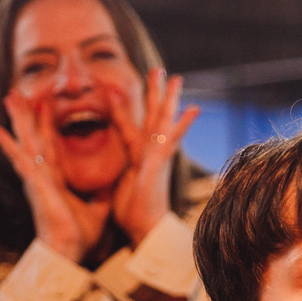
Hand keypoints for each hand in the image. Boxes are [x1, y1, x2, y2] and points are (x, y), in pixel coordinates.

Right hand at [0, 91, 112, 263]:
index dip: (47, 126)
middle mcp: (43, 175)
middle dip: (27, 115)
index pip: (51, 146)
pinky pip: (20, 160)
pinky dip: (8, 145)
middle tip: (17, 93)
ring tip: (9, 97)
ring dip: (18, 119)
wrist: (68, 252)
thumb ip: (102, 195)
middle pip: (34, 138)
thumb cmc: (78, 237)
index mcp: (56, 180)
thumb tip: (112, 186)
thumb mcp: (98, 210)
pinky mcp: (35, 184)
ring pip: (26, 141)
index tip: (45, 105)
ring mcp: (36, 178)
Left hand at [109, 69, 200, 246]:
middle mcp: (151, 154)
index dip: (123, 110)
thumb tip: (107, 179)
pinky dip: (182, 124)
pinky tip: (194, 109)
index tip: (118, 91)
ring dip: (168, 99)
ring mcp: (159, 157)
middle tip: (159, 70)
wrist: (145, 229)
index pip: (129, 128)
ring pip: (163, 121)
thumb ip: (115, 178)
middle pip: (153, 116)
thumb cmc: (132, 216)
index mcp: (138, 158)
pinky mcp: (162, 163)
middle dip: (155, 93)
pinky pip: (171, 138)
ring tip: (174, 77)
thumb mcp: (117, 189)